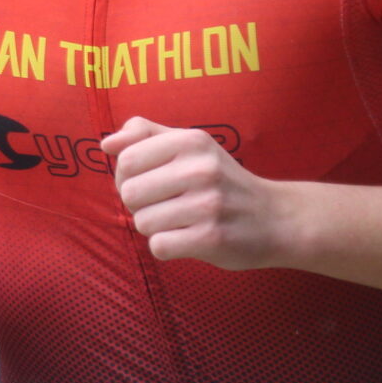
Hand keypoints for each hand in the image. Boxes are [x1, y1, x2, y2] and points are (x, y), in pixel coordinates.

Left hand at [104, 117, 286, 270]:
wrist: (275, 217)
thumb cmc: (222, 180)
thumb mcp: (192, 145)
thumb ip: (146, 135)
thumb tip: (106, 144)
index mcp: (192, 141)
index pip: (126, 160)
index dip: (127, 177)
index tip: (147, 182)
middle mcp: (201, 168)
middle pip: (130, 194)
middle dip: (140, 205)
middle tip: (165, 205)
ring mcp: (208, 204)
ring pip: (142, 223)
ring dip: (155, 227)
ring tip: (181, 221)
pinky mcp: (212, 238)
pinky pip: (159, 246)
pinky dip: (167, 247)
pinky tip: (187, 239)